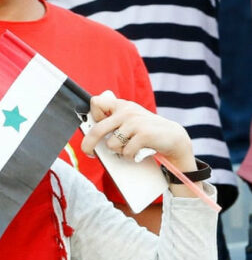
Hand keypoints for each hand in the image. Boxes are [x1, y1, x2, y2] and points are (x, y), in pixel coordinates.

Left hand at [81, 90, 196, 171]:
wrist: (172, 137)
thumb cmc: (145, 132)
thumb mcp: (129, 120)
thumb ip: (113, 121)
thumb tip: (89, 135)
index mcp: (121, 106)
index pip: (96, 103)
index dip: (92, 116)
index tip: (93, 126)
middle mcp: (127, 111)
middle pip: (97, 130)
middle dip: (88, 145)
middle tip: (88, 153)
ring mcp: (135, 122)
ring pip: (112, 144)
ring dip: (119, 151)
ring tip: (129, 147)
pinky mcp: (143, 134)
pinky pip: (126, 151)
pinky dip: (129, 156)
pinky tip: (136, 153)